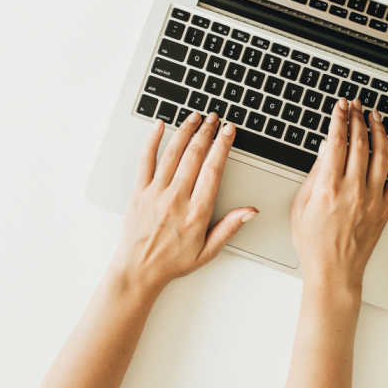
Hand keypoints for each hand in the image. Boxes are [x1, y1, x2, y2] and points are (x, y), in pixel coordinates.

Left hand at [113, 112, 257, 297]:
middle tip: (215, 118)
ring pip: (173, 153)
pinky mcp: (139, 192)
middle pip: (194, 156)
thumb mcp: (208, 251)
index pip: (213, 170)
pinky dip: (152, 141)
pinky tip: (160, 126)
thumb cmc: (172, 262)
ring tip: (195, 117)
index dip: (222, 146)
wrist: (138, 271)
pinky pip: (145, 160)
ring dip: (186, 131)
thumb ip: (229, 227)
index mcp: (196, 212)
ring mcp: (156, 193)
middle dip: (207, 132)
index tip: (228, 131)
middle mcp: (176, 198)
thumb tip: (250, 211)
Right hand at [290, 98, 387, 294]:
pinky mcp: (385, 209)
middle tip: (356, 105)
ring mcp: (372, 199)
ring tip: (375, 117)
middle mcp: (353, 190)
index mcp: (328, 187)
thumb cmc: (313, 243)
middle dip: (357, 118)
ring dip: (379, 132)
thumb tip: (324, 150)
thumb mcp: (301, 206)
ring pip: (382, 155)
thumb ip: (313, 176)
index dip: (339, 120)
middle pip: (359, 143)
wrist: (334, 271)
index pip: (335, 143)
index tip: (340, 107)